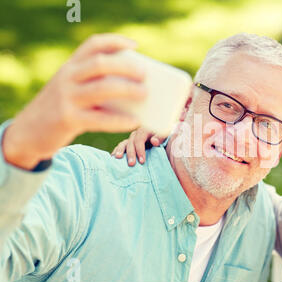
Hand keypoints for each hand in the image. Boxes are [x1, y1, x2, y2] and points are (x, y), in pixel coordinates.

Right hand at [2, 33, 146, 169]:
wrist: (28, 132)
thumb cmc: (62, 109)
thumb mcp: (71, 89)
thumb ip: (94, 85)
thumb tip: (137, 92)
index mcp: (70, 66)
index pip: (93, 45)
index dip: (115, 42)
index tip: (134, 46)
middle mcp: (67, 77)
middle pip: (100, 64)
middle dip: (126, 67)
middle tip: (145, 74)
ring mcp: (66, 98)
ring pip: (101, 89)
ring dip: (127, 90)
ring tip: (145, 94)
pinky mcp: (68, 119)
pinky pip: (99, 119)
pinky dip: (119, 120)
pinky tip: (134, 121)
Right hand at [111, 128, 164, 165]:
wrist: (159, 137)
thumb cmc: (162, 137)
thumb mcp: (164, 135)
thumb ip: (160, 138)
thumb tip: (154, 141)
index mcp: (144, 131)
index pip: (140, 140)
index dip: (140, 150)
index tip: (142, 161)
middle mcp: (136, 134)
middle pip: (131, 143)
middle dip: (131, 154)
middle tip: (131, 164)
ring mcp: (130, 139)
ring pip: (123, 144)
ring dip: (120, 151)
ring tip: (118, 158)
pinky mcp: (127, 144)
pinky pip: (120, 147)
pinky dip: (116, 152)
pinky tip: (113, 158)